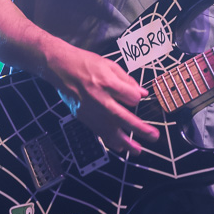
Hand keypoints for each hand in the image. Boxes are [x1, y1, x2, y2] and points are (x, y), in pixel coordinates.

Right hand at [41, 43, 159, 155]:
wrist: (60, 68)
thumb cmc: (85, 63)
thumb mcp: (109, 64)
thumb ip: (127, 80)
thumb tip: (142, 92)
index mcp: (107, 82)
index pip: (131, 97)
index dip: (137, 98)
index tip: (136, 97)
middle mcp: (99, 98)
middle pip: (123, 117)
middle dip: (140, 129)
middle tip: (153, 136)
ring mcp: (90, 110)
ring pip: (111, 130)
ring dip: (126, 143)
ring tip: (138, 150)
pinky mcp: (83, 117)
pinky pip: (99, 132)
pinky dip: (110, 141)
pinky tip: (120, 147)